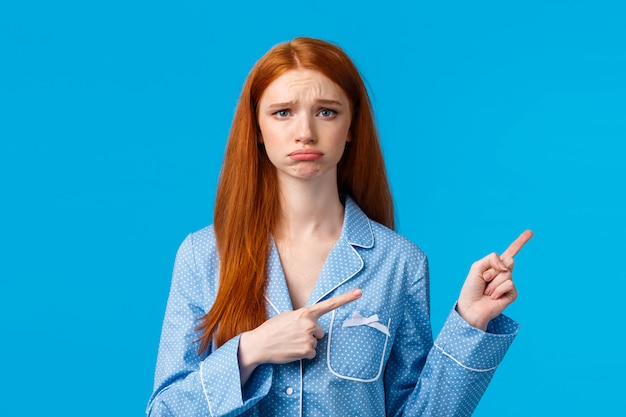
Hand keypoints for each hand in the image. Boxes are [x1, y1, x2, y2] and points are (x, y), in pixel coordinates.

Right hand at [238, 289, 361, 383]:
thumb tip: (313, 325)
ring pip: (315, 343)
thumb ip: (303, 317)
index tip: (359, 292)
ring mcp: (309, 337)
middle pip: (320, 332)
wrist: (259, 344)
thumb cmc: (272, 329)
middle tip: (293, 335)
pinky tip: (292, 350)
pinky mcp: (307, 351)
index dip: (346, 298)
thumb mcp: (287, 316)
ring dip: (305, 344)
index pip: (329, 304)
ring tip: (290, 343)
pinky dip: (304, 354)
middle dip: (310, 334)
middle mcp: (310, 323)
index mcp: (305, 312)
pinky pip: (312, 353)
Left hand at [457, 230, 532, 330]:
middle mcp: (504, 272)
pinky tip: (493, 297)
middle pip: (507, 261)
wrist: (471, 306)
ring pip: (506, 273)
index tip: (531, 232)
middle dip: (491, 270)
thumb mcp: (477, 267)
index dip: (520, 242)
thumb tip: (510, 261)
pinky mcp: (513, 293)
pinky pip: (509, 284)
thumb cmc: (472, 287)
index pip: (510, 251)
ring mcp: (509, 283)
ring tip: (487, 290)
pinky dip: (497, 290)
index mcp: (495, 265)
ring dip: (492, 282)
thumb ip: (492, 258)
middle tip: (484, 280)